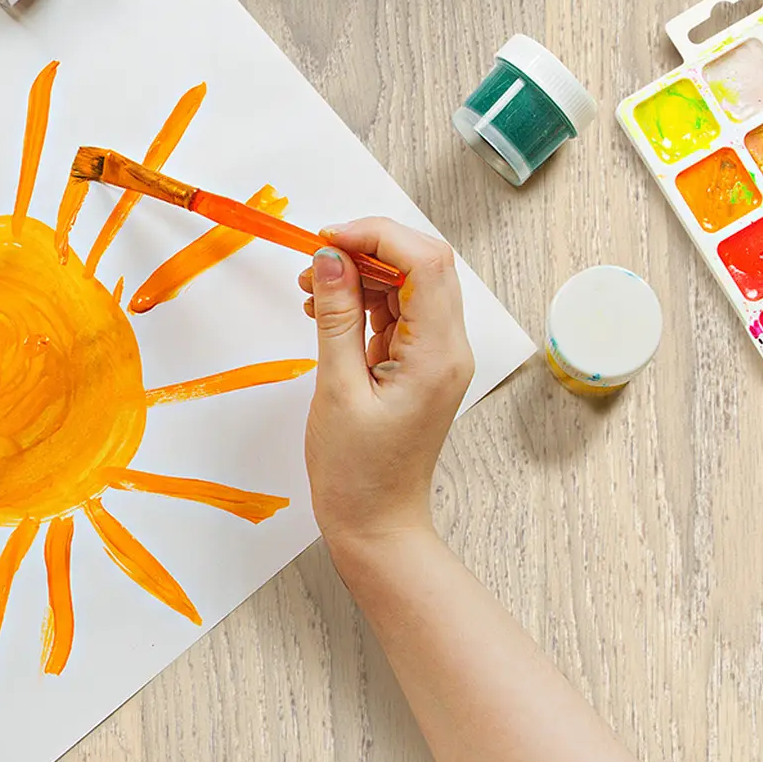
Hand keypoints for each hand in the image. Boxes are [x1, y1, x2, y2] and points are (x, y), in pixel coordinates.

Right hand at [299, 219, 475, 553]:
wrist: (376, 525)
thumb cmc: (357, 473)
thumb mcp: (337, 389)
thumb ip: (336, 317)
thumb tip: (331, 257)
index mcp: (438, 354)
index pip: (424, 262)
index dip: (376, 236)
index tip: (327, 238)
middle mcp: (449, 348)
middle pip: (422, 266)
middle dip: (367, 250)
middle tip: (316, 260)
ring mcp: (438, 356)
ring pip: (408, 286)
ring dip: (361, 275)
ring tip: (313, 287)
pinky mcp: (420, 365)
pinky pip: (397, 314)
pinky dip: (363, 302)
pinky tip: (326, 309)